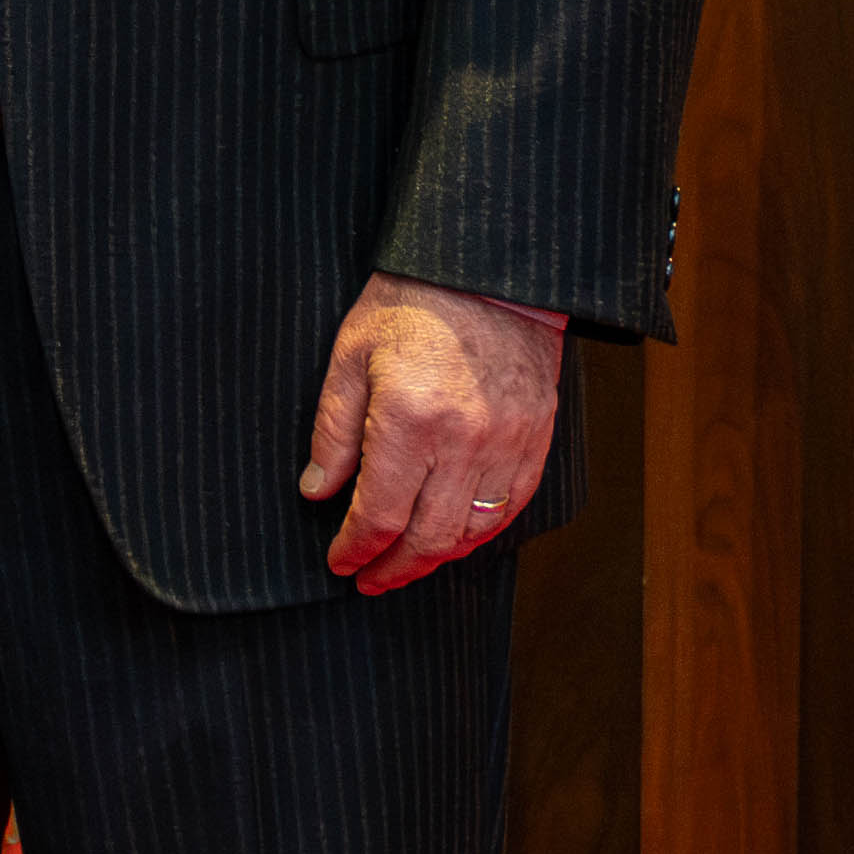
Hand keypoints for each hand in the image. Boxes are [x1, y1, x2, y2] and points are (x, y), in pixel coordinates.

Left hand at [299, 271, 564, 593]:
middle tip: (368, 580)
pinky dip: (479, 535)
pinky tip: (454, 541)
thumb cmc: (413, 303)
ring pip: (470, 533)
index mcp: (409, 418)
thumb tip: (318, 489)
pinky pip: (509, 510)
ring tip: (405, 566)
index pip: (379, 513)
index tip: (339, 561)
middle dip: (393, 567)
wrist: (489, 273)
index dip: (355, 547)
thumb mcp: (351, 353)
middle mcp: (462, 442)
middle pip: (427, 537)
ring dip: (435, 560)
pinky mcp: (535, 441)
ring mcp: (506, 445)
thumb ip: (334, 428)